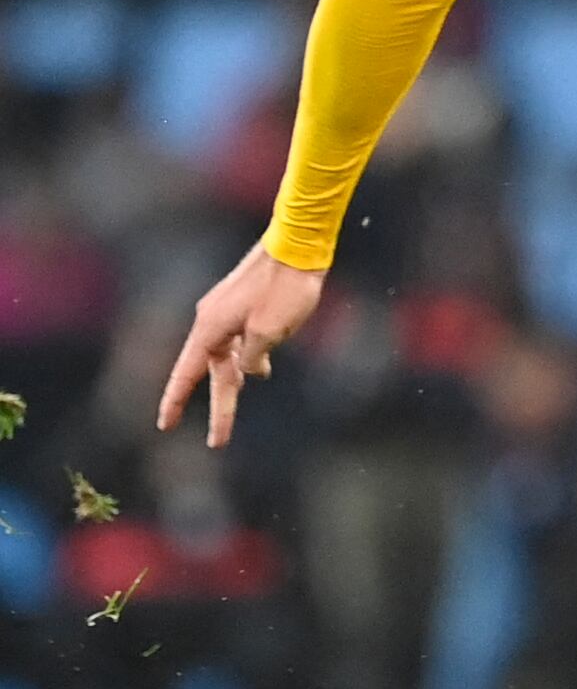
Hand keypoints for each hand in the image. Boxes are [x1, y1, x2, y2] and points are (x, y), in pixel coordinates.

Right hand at [158, 244, 326, 448]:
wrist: (299, 245)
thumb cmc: (285, 288)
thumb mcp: (270, 332)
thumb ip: (253, 358)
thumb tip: (250, 371)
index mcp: (211, 328)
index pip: (187, 373)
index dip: (175, 400)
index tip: (165, 425)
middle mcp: (212, 321)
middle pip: (214, 373)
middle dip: (220, 407)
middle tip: (217, 442)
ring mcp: (228, 313)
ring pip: (229, 358)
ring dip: (236, 383)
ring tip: (234, 413)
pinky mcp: (245, 306)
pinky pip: (241, 341)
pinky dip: (248, 359)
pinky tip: (260, 371)